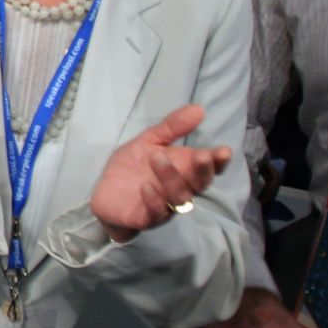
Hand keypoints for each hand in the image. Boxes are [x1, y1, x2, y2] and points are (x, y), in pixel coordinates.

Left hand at [90, 104, 231, 241]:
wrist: (105, 193)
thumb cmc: (132, 167)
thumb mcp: (148, 141)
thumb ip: (172, 127)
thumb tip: (198, 109)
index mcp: (184, 170)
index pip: (208, 168)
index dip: (218, 161)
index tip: (223, 151)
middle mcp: (180, 189)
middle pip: (199, 184)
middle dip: (202, 171)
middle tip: (201, 156)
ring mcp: (165, 206)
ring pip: (178, 197)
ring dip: (171, 178)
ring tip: (156, 157)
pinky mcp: (146, 218)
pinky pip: (156, 213)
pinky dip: (154, 200)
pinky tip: (147, 187)